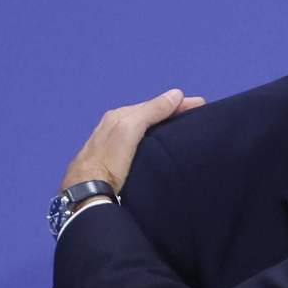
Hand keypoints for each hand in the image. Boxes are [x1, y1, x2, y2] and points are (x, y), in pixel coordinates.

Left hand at [60, 88, 205, 194]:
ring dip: (162, 127)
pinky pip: (138, 144)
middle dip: (170, 113)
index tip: (200, 104)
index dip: (176, 104)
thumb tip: (176, 94)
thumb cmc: (109, 160)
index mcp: (117, 117)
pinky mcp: (114, 163)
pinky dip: (152, 141)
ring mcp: (112, 145)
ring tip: (182, 130)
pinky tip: (159, 148)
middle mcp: (113, 127)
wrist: (87, 194)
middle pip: (147, 116)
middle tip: (196, 114)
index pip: (152, 105)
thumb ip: (151, 111)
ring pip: (143, 130)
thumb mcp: (129, 129)